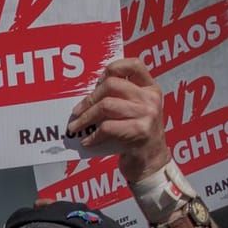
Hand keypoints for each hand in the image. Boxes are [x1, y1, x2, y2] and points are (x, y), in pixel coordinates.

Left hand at [66, 58, 173, 180]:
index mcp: (150, 89)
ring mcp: (147, 114)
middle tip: (77, 112)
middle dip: (89, 99)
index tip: (98, 82)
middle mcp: (151, 98)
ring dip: (86, 118)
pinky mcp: (140, 131)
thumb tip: (90, 92)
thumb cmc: (137, 136)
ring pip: (106, 105)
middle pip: (112, 85)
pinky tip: (87, 141)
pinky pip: (107, 127)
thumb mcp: (136, 112)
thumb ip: (122, 98)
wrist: (152, 163)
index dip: (113, 68)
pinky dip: (93, 136)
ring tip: (75, 127)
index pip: (134, 64)